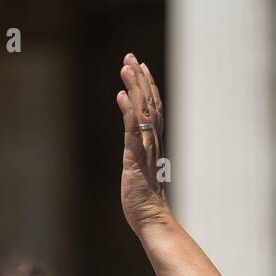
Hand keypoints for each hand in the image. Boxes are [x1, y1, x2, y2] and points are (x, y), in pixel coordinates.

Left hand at [116, 53, 170, 232]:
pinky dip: (128, 111)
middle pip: (149, 102)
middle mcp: (152, 141)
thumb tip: (134, 145)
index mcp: (153, 143)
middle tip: (131, 56)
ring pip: (143, 110)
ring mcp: (145, 148)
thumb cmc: (144, 200)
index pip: (154, 108)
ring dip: (134, 87)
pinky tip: (121, 96)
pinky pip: (133, 130)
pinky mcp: (135, 158)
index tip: (141, 67)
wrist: (151, 218)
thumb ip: (137, 155)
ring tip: (127, 66)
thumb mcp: (139, 171)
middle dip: (140, 78)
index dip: (148, 86)